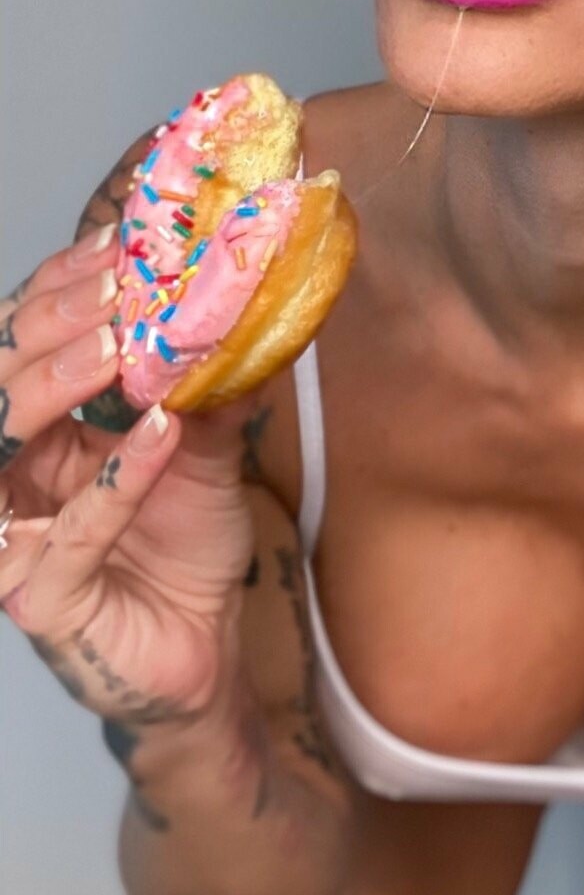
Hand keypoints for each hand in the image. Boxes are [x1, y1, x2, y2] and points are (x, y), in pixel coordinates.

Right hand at [0, 228, 260, 726]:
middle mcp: (9, 477)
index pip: (25, 345)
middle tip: (115, 284)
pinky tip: (160, 434)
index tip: (117, 244)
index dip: (61, 292)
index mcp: (36, 432)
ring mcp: (12, 539)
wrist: (202, 649)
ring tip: (122, 349)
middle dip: (54, 325)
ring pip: (7, 445)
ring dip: (64, 385)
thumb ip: (212, 390)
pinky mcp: (40, 598)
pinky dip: (117, 478)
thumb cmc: (182, 547)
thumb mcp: (207, 450)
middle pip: (2, 383)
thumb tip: (248, 309)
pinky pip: (71, 530)